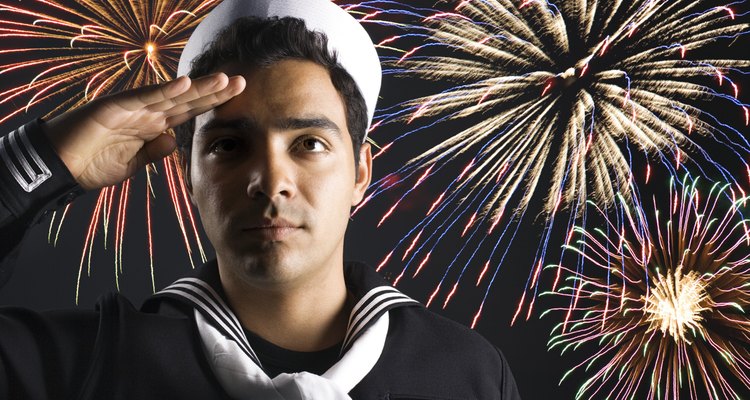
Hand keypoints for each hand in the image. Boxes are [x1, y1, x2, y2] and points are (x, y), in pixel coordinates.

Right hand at [43, 73, 245, 189]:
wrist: (59, 168)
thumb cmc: (91, 164)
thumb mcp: (132, 164)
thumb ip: (153, 152)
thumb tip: (174, 140)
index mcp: (151, 126)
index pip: (189, 112)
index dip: (212, 104)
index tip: (237, 98)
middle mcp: (145, 113)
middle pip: (187, 101)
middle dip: (215, 92)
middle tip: (243, 82)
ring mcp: (131, 108)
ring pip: (171, 95)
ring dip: (198, 88)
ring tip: (224, 80)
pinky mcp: (114, 107)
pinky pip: (144, 98)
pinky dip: (164, 90)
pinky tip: (185, 84)